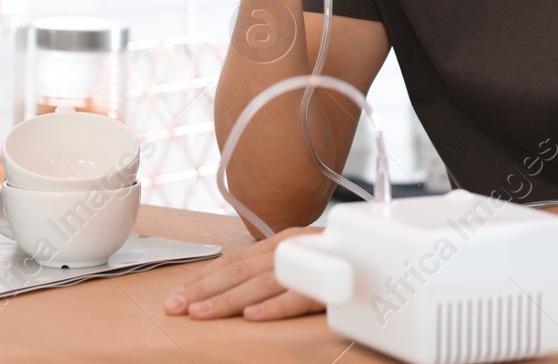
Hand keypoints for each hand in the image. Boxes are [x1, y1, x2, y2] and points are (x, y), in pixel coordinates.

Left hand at [164, 226, 324, 320]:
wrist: (381, 254)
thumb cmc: (337, 259)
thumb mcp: (296, 258)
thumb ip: (266, 267)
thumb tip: (228, 281)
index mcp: (279, 242)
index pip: (232, 260)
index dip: (202, 278)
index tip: (175, 295)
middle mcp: (290, 249)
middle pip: (239, 271)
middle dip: (204, 290)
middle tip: (177, 307)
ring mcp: (309, 264)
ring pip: (261, 283)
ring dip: (228, 299)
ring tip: (202, 313)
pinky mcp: (329, 283)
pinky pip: (299, 296)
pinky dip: (275, 306)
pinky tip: (253, 315)